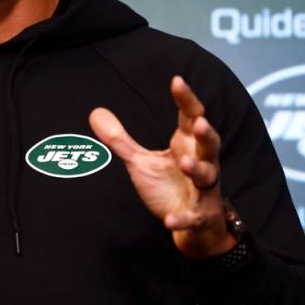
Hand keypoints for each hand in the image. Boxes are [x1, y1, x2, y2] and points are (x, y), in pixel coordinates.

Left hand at [89, 76, 235, 258]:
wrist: (192, 224)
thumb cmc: (169, 185)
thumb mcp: (140, 161)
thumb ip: (120, 139)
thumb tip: (95, 112)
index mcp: (186, 144)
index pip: (191, 116)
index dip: (186, 99)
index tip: (177, 80)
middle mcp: (201, 163)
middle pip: (209, 144)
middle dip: (206, 134)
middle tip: (199, 123)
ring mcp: (202, 190)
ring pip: (207, 176)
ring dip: (197, 168)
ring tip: (184, 162)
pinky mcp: (198, 215)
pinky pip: (193, 216)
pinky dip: (182, 218)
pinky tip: (169, 220)